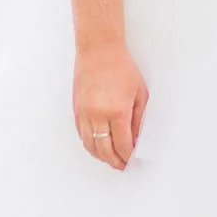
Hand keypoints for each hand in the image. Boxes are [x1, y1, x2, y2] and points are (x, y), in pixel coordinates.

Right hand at [72, 42, 148, 169]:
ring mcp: (84, 114)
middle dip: (115, 161)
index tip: (133, 160)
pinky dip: (90, 145)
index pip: (123, 145)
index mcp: (117, 111)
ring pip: (91, 146)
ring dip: (102, 157)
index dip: (128, 156)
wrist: (98, 51)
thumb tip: (136, 140)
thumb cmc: (121, 68)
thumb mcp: (139, 93)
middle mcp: (98, 115)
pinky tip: (98, 148)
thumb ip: (138, 120)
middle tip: (123, 166)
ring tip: (111, 160)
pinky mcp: (76, 110)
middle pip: (105, 150)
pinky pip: (82, 135)